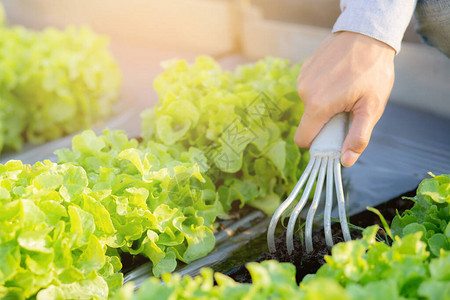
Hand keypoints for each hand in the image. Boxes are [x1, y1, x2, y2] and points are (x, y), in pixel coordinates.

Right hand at [294, 32, 395, 166]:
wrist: (367, 33)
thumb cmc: (373, 71)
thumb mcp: (372, 107)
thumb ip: (358, 137)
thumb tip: (345, 161)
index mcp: (319, 106)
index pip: (302, 139)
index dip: (316, 143)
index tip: (332, 136)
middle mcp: (304, 93)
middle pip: (309, 122)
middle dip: (325, 121)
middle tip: (347, 107)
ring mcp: (302, 79)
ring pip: (309, 105)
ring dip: (324, 104)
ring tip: (344, 89)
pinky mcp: (303, 69)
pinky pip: (309, 89)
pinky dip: (321, 89)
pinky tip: (337, 77)